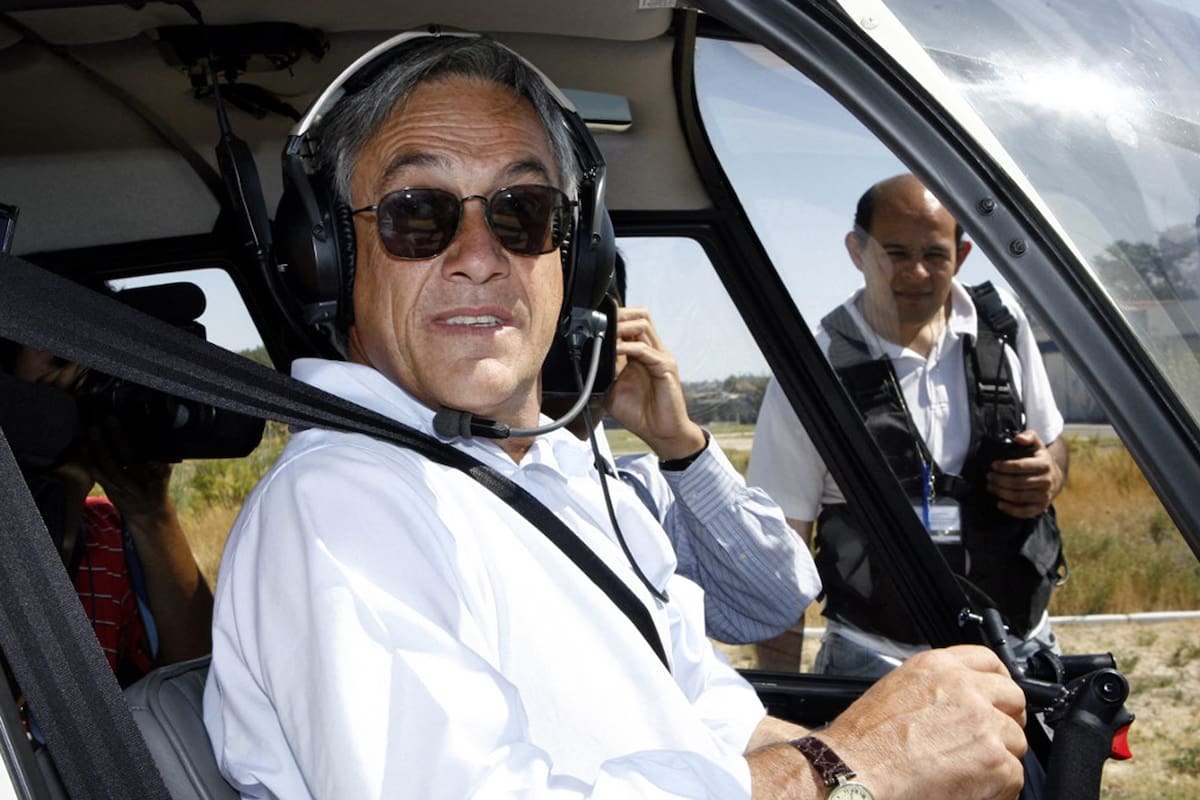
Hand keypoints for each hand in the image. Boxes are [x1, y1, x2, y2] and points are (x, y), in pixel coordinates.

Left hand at [84, 416, 173, 520]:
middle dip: (119, 436)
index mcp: (161, 471)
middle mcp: (144, 481)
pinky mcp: (111, 491)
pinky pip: (98, 475)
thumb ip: (160, 451)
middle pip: (131, 457)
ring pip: (111, 466)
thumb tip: (152, 419)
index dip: (145, 429)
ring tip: (93, 427)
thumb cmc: (156, 483)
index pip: (153, 447)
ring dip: (100, 446)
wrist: (148, 512)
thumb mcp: (165, 469)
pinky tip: (83, 443)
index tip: (137, 410)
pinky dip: (89, 458)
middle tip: (109, 416)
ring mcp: (126, 488)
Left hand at [602, 307, 705, 459]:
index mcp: (642, 353)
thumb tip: (584, 357)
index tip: (591, 322)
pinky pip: (645, 349)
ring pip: (642, 325)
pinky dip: (627, 347)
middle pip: (639, 316)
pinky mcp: (666, 367)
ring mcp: (661, 357)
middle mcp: (653, 350)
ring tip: (604, 334)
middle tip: (598, 323)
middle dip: (618, 315)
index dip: (613, 318)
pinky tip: (614, 350)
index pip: (630, 322)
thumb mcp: (612, 388)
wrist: (661, 433)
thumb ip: (603, 371)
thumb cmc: (639, 413)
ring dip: (620, 326)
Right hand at [818, 646, 1026, 799]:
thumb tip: (956, 700)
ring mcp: (984, 724)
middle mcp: (966, 689)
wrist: (856, 772)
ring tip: (967, 771)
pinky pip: (1014, 777)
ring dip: (999, 758)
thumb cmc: (865, 742)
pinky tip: (969, 789)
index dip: (998, 681)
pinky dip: (997, 789)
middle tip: (989, 740)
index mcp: (938, 668)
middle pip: (1013, 697)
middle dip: (1006, 719)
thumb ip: (934, 688)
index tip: (998, 697)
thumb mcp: (895, 690)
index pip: (989, 660)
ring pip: (1016, 741)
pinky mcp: (996, 761)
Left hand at [986, 430, 1064, 517]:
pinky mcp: (1041, 507)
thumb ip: (1029, 436)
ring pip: (1018, 497)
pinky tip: (999, 503)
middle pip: (1017, 483)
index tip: (993, 465)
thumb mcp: (1038, 445)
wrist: (1055, 478)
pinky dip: (1010, 509)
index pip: (1020, 466)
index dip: (1004, 466)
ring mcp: (1045, 495)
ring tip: (990, 486)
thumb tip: (1019, 438)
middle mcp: (1046, 481)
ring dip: (1000, 492)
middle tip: (989, 476)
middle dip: (999, 480)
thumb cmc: (1041, 460)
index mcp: (1044, 464)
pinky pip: (1025, 512)